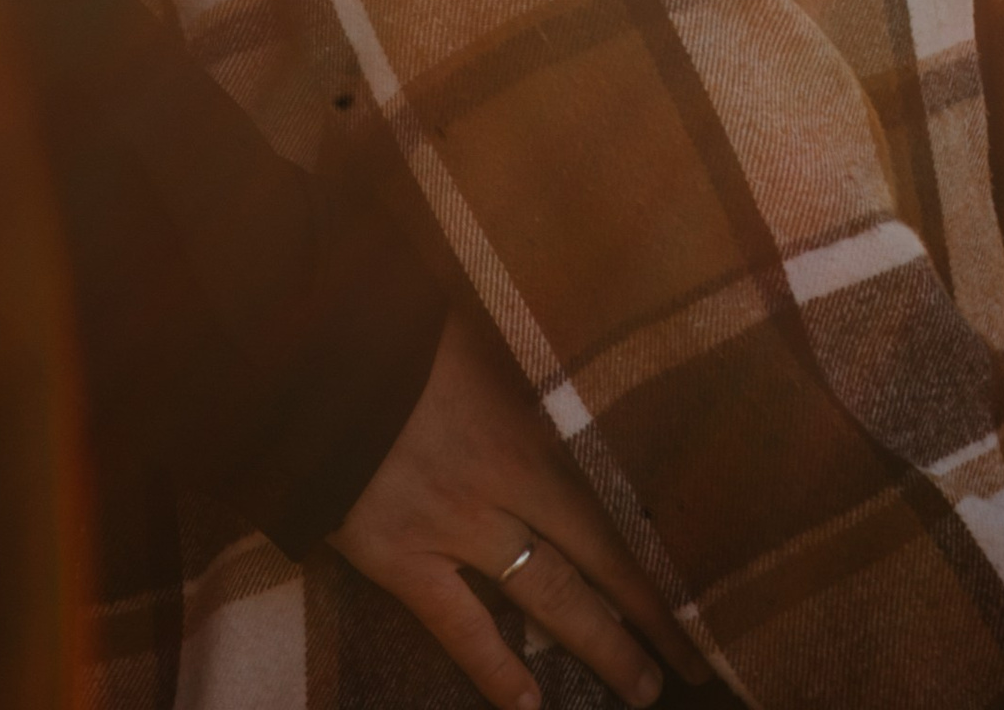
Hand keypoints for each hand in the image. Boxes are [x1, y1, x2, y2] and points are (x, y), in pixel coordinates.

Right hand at [329, 308, 683, 709]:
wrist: (311, 353)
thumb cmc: (394, 331)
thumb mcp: (470, 341)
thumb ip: (512, 384)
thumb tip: (550, 390)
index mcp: (525, 434)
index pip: (606, 519)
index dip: (649, 572)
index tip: (692, 609)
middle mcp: (505, 489)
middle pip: (591, 568)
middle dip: (641, 622)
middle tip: (683, 671)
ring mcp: (453, 529)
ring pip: (544, 598)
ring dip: (597, 646)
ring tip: (639, 690)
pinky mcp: (398, 557)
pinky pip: (456, 624)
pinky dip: (494, 668)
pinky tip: (528, 707)